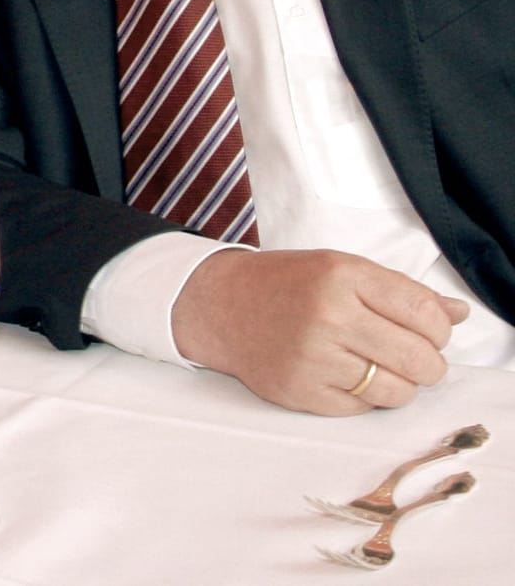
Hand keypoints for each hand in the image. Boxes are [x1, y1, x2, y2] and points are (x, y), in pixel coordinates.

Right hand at [170, 248, 468, 414]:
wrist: (220, 304)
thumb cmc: (287, 284)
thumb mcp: (341, 268)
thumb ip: (402, 291)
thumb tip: (459, 313)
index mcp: (342, 275)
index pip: (428, 316)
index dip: (439, 330)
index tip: (428, 332)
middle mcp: (328, 314)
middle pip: (421, 360)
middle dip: (427, 364)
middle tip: (410, 357)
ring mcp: (313, 356)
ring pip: (397, 392)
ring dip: (397, 384)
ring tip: (376, 368)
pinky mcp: (301, 391)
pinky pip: (362, 408)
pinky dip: (363, 397)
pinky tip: (345, 376)